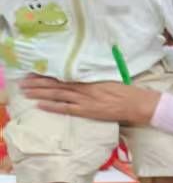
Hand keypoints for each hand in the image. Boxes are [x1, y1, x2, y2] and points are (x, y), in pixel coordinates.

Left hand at [20, 75, 159, 123]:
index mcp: (90, 78)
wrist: (138, 104)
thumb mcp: (108, 79)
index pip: (63, 74)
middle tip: (23, 82)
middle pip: (56, 84)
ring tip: (26, 92)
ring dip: (40, 93)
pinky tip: (41, 105)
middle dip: (38, 83)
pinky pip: (67, 109)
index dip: (47, 73)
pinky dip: (53, 107)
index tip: (33, 71)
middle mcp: (85, 88)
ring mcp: (86, 100)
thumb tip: (79, 74)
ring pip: (58, 95)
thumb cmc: (126, 91)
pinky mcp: (89, 111)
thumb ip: (93, 77)